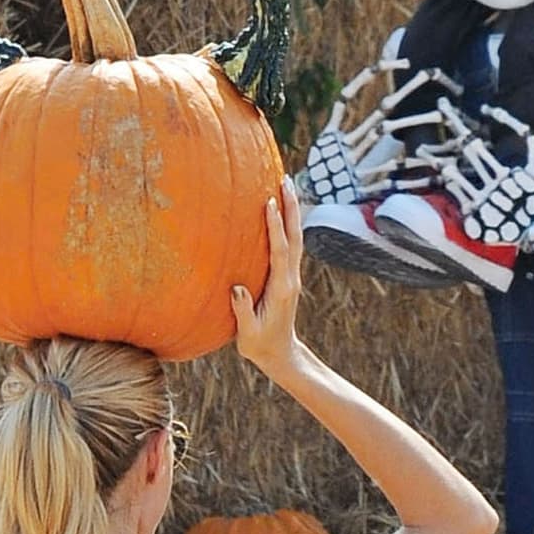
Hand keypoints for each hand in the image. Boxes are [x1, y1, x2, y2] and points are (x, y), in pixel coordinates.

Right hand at [232, 177, 302, 375]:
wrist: (281, 354)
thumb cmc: (260, 346)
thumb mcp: (248, 335)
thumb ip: (243, 311)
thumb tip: (237, 289)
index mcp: (281, 289)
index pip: (279, 252)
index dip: (275, 227)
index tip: (269, 203)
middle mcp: (291, 278)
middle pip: (294, 237)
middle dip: (291, 207)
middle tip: (285, 179)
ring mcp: (292, 276)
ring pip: (295, 237)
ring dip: (292, 210)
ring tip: (286, 184)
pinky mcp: (289, 276)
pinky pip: (290, 244)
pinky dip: (288, 224)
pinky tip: (282, 209)